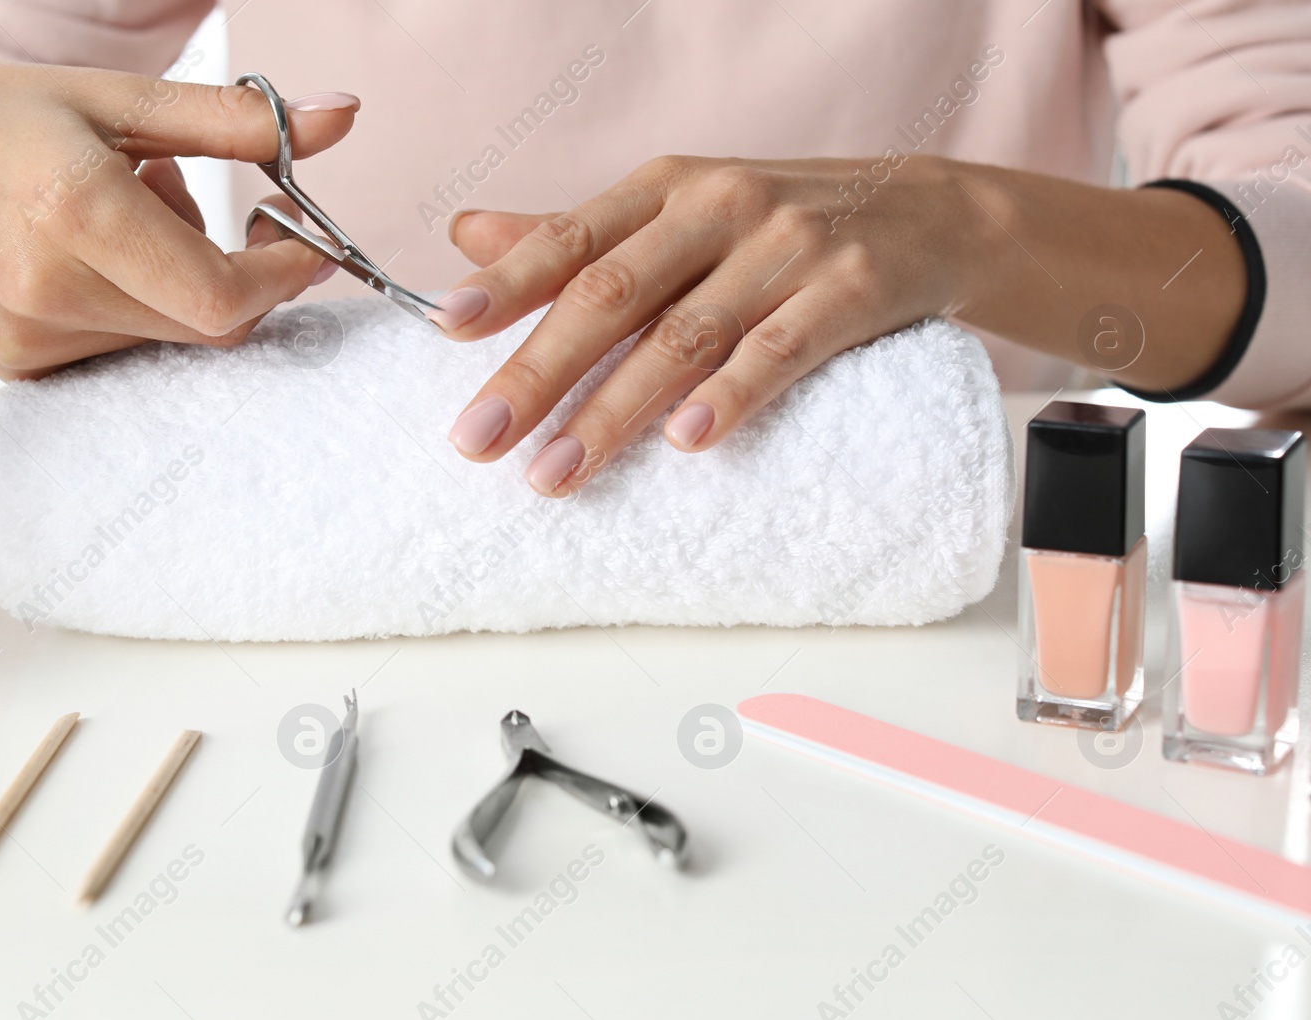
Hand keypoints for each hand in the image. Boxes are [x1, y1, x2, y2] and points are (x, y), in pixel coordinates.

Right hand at [0, 64, 360, 380]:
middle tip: (217, 202)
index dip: (285, 275)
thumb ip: (234, 119)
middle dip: (242, 272)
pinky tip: (95, 254)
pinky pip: (129, 349)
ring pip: (173, 336)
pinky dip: (142, 304)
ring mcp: (35, 339)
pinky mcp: (25, 368)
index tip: (300, 234)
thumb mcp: (112, 98)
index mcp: (75, 211)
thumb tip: (342, 118)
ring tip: (127, 210)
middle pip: (211, 322)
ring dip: (183, 281)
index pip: (225, 295)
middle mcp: (52, 290)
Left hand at [433, 154, 976, 495]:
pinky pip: (783, 350)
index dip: (508, 281)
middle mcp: (720, 207)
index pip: (573, 236)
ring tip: (555, 473)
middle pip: (613, 293)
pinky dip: (732, 396)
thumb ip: (577, 235)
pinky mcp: (852, 290)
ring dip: (613, 411)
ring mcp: (789, 247)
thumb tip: (465, 237)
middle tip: (480, 439)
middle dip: (539, 372)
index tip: (448, 329)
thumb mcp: (679, 214)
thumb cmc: (778, 226)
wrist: (930, 215)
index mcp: (667, 188)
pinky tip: (686, 441)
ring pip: (685, 335)